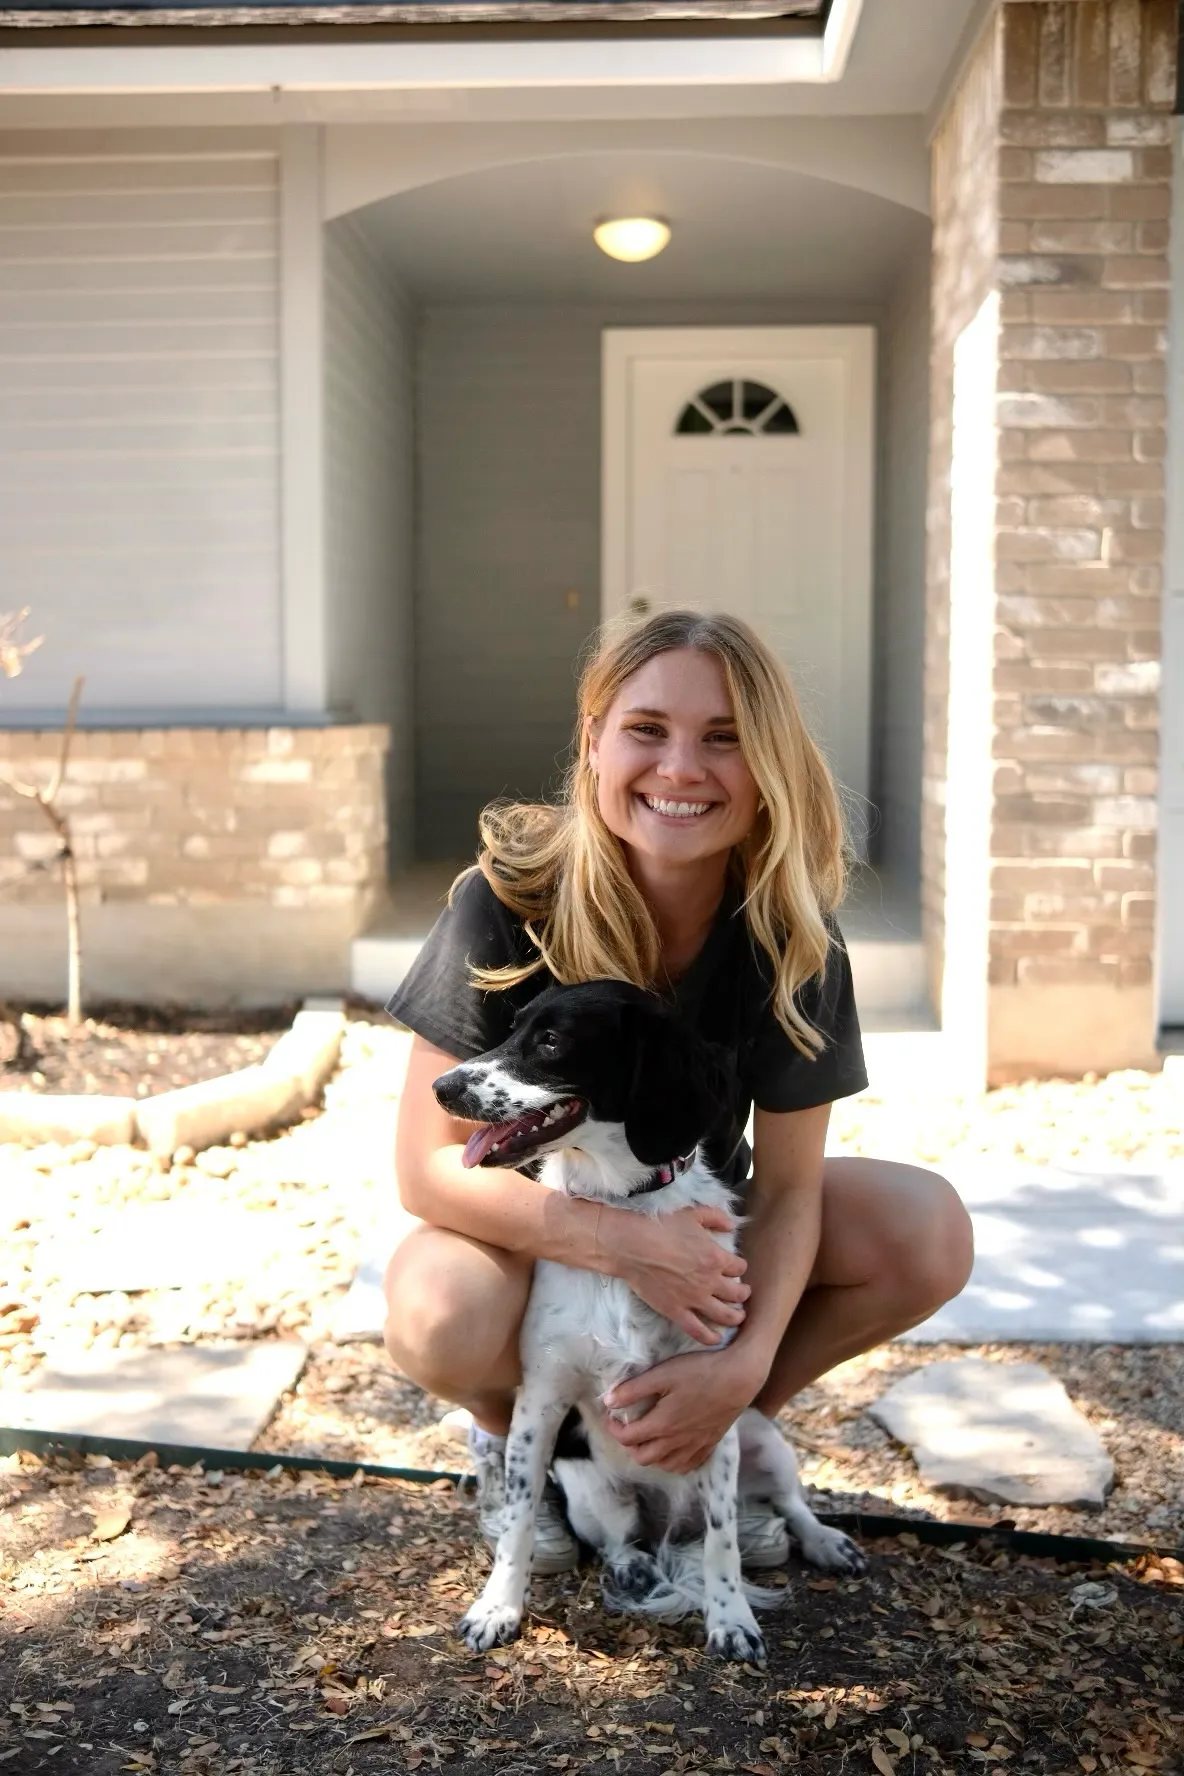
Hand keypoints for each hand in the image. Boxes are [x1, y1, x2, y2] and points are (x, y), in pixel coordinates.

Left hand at [600, 1346, 765, 1474]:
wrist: (740, 1377)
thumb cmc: (701, 1371)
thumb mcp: (663, 1374)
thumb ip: (633, 1389)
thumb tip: (608, 1401)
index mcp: (662, 1425)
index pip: (627, 1438)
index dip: (612, 1428)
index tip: (610, 1414)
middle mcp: (677, 1442)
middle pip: (642, 1457)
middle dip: (629, 1444)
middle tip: (626, 1425)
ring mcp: (695, 1445)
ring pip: (664, 1465)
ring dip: (650, 1455)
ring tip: (647, 1436)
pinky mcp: (710, 1444)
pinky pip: (687, 1465)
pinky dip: (673, 1462)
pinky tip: (672, 1448)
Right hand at [612, 1205, 749, 1345]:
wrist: (632, 1245)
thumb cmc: (661, 1226)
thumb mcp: (693, 1213)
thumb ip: (716, 1217)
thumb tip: (731, 1225)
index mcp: (716, 1258)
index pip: (739, 1267)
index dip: (739, 1267)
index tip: (736, 1268)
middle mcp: (710, 1281)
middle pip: (737, 1293)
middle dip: (743, 1293)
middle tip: (742, 1293)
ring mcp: (694, 1299)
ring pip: (724, 1315)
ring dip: (735, 1317)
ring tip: (738, 1317)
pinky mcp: (677, 1312)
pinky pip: (698, 1331)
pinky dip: (710, 1337)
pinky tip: (716, 1338)